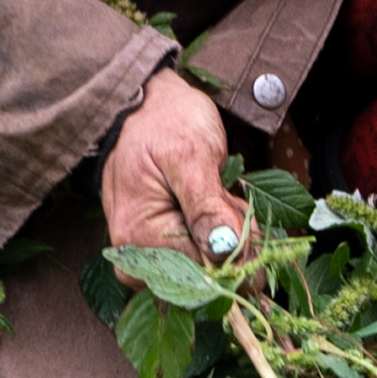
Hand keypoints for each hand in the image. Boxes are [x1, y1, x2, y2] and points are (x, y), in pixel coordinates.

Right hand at [102, 70, 251, 263]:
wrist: (148, 102)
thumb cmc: (166, 122)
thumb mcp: (191, 156)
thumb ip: (207, 207)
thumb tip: (227, 250)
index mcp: (138, 239)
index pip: (204, 273)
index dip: (238, 250)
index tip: (239, 209)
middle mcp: (137, 257)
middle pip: (208, 275)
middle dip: (233, 239)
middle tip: (227, 195)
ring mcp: (147, 253)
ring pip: (211, 266)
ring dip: (229, 233)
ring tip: (219, 193)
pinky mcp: (160, 246)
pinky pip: (202, 255)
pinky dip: (221, 231)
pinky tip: (217, 202)